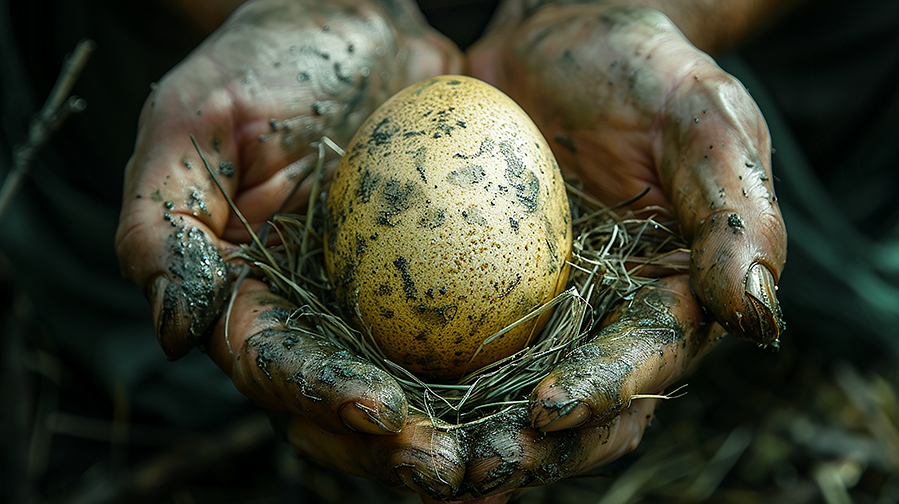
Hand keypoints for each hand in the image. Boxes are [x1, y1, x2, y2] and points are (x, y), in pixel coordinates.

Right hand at [115, 0, 465, 495]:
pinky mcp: (448, 287)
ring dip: (460, 435)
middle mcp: (318, 319)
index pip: (277, 366)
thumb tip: (175, 330)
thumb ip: (162, 222)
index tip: (378, 407)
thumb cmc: (268, 63)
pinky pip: (478, 342)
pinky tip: (547, 401)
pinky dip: (507, 378)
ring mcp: (385, 309)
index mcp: (250, 298)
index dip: (321, 395)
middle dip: (395, 447)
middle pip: (348, 408)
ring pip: (419, 395)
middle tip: (452, 468)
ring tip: (507, 457)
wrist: (359, 23)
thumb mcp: (195, 121)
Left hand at [463, 0, 786, 494]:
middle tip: (468, 470)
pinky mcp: (473, 300)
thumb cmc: (645, 72)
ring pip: (501, 404)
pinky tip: (374, 407)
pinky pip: (444, 352)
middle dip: (524, 451)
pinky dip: (416, 390)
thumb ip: (738, 214)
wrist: (562, 36)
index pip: (642, 366)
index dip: (601, 395)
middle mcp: (602, 328)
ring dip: (463, 443)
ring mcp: (535, 320)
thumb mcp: (706, 120)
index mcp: (667, 305)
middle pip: (572, 413)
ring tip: (418, 463)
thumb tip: (758, 313)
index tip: (547, 408)